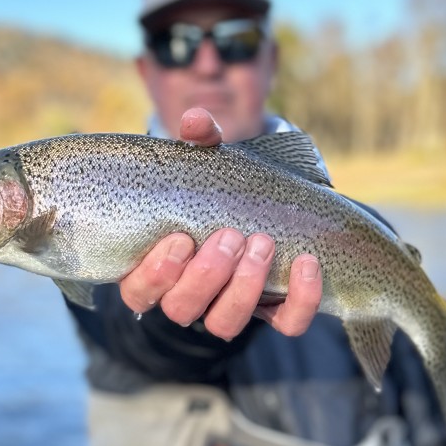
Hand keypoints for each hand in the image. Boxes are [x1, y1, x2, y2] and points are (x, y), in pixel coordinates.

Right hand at [119, 108, 322, 339]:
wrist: (272, 199)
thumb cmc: (222, 185)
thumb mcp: (208, 162)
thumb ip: (200, 143)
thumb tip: (196, 122)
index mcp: (158, 266)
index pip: (138, 292)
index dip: (155, 274)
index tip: (180, 238)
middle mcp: (189, 294)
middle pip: (181, 309)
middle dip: (207, 275)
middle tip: (231, 236)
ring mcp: (230, 307)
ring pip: (226, 324)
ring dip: (244, 288)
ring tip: (262, 243)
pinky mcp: (275, 311)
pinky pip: (287, 323)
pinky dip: (300, 300)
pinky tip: (307, 263)